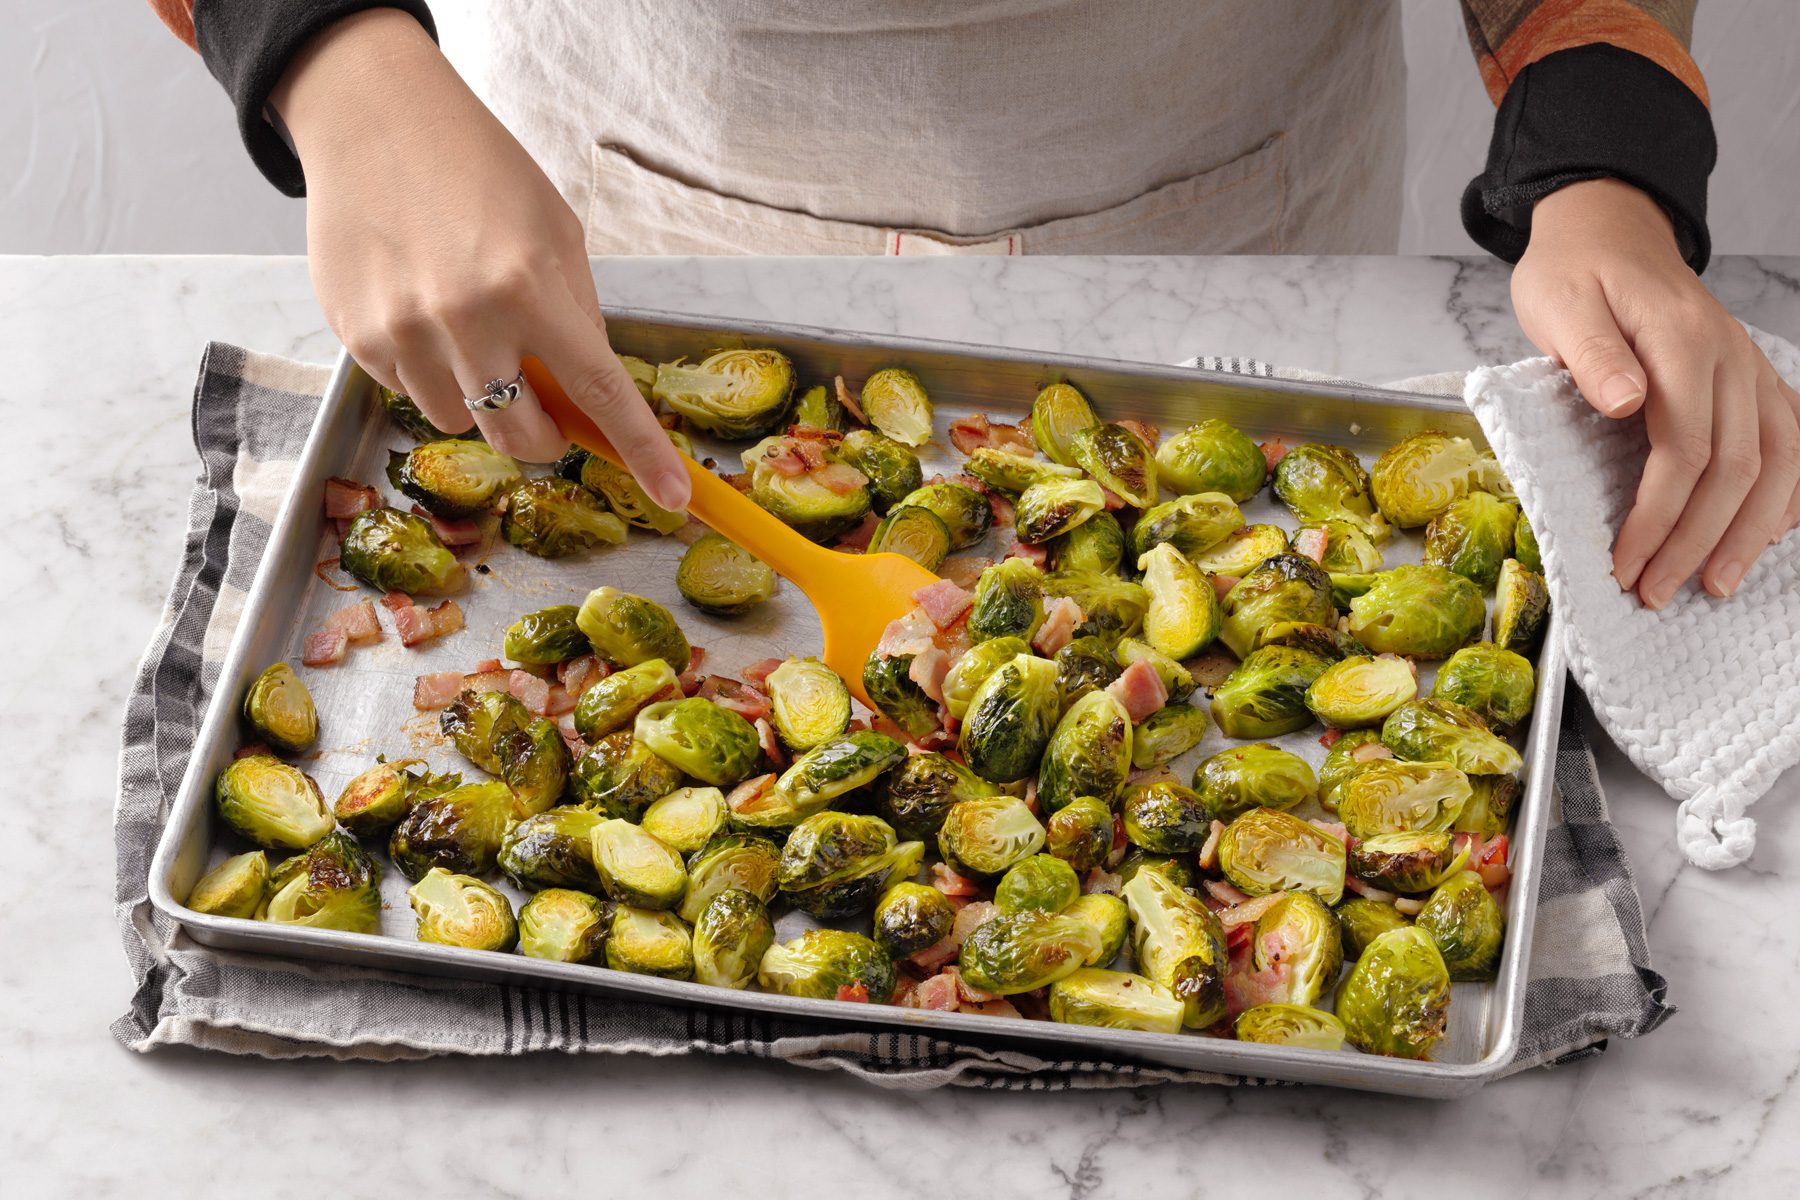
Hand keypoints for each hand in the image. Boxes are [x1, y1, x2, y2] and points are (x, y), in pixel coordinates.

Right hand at [270, 10, 688, 508]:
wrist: (375, 119)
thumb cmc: (477, 170)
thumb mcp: (555, 233)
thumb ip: (577, 317)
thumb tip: (591, 395)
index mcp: (531, 288)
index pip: (600, 393)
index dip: (641, 451)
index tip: (672, 494)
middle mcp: (466, 319)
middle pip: (521, 436)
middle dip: (543, 434)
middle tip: (546, 405)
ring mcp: (404, 332)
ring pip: (461, 421)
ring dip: (479, 397)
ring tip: (469, 329)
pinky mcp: (356, 336)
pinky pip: (409, 392)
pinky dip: (429, 371)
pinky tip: (423, 311)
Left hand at [1510, 178, 1799, 606]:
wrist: (1608, 232)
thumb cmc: (1576, 274)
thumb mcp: (1560, 303)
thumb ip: (1591, 352)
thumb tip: (1623, 399)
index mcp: (1682, 341)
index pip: (1684, 449)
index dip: (1658, 516)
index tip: (1626, 562)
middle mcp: (1731, 358)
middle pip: (1734, 469)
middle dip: (1696, 541)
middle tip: (1656, 592)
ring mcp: (1751, 368)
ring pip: (1776, 462)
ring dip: (1747, 532)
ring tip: (1715, 585)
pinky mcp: (1753, 379)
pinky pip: (1791, 441)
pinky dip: (1786, 495)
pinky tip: (1767, 535)